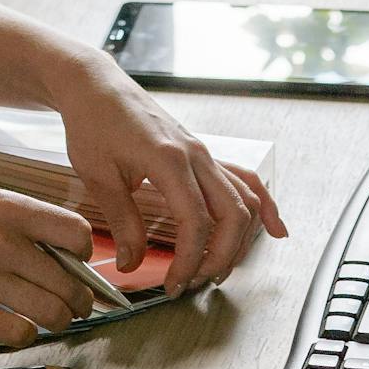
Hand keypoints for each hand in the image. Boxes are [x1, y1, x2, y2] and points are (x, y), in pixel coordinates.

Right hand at [0, 178, 99, 348]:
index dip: (85, 254)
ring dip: (59, 321)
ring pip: (51, 314)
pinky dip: (25, 335)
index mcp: (9, 208)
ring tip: (52, 319)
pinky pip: (16, 333)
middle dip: (79, 300)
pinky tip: (16, 326)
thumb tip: (62, 254)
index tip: (78, 262)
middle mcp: (1, 242)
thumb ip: (20, 222)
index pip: (77, 235)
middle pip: (69, 285)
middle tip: (75, 304)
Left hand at [42, 53, 287, 293]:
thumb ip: (122, 223)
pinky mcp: (202, 153)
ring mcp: (203, 152)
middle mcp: (195, 155)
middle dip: (221, 256)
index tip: (173, 283)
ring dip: (239, 239)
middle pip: (232, 214)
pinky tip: (275, 227)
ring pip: (244, 199)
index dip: (189, 260)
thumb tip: (131, 264)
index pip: (195, 222)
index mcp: (169, 160)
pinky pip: (243, 178)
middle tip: (196, 282)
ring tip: (220, 268)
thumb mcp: (98, 177)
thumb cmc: (93, 123)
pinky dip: (263, 204)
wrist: (96, 86)